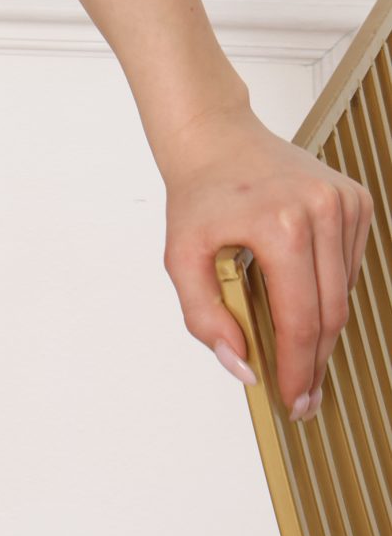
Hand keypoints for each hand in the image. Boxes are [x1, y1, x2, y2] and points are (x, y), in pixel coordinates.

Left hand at [158, 94, 372, 419]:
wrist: (214, 135)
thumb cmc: (199, 191)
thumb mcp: (181, 255)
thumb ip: (204, 316)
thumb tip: (243, 365)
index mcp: (281, 223)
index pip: (300, 319)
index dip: (296, 368)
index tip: (291, 400)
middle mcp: (320, 210)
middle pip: (329, 313)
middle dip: (314, 361)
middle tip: (301, 395)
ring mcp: (343, 202)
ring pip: (343, 294)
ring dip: (322, 327)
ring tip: (297, 349)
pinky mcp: (354, 200)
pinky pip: (349, 266)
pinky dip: (329, 289)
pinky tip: (303, 292)